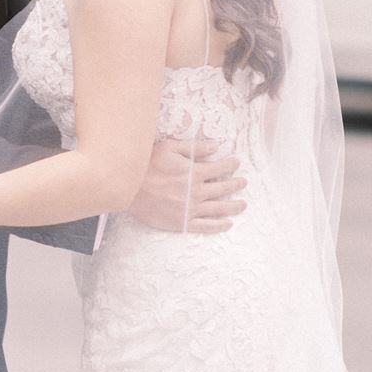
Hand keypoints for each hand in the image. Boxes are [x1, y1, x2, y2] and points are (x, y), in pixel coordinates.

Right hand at [128, 136, 246, 234]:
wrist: (128, 188)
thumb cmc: (147, 164)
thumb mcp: (170, 147)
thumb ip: (195, 147)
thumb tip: (216, 145)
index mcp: (195, 173)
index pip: (221, 168)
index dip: (231, 165)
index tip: (236, 163)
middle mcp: (197, 192)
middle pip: (224, 189)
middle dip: (236, 184)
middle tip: (243, 182)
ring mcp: (191, 209)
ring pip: (219, 208)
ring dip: (234, 206)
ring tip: (243, 204)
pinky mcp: (182, 222)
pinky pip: (205, 226)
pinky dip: (219, 225)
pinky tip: (228, 224)